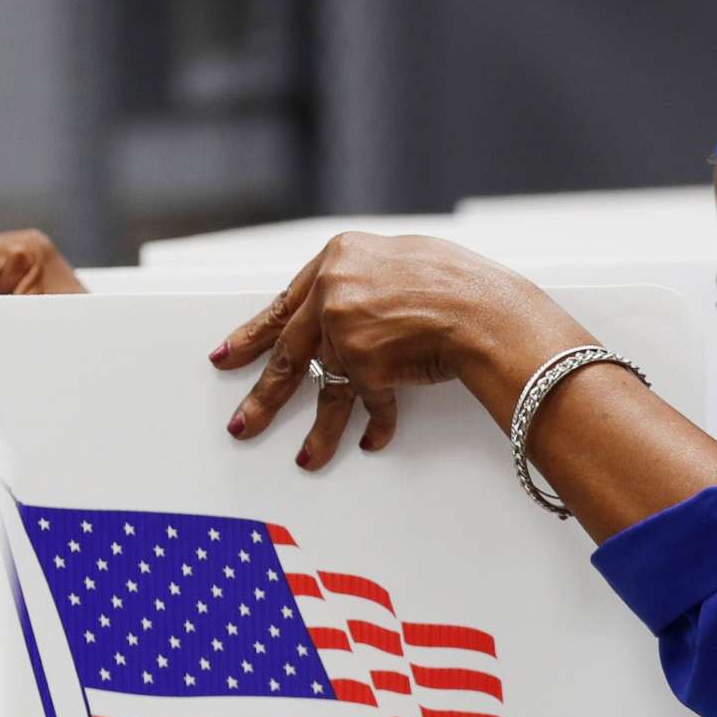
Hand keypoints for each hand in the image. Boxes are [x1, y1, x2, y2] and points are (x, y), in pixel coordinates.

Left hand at [207, 233, 591, 467]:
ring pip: (324, 388)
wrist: (486, 308)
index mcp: (337, 257)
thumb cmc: (459, 283)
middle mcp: (333, 291)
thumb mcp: (403, 259)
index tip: (230, 354)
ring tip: (305, 458)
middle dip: (265, 393)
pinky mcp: (365, 362)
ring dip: (317, 432)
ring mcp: (345, 328)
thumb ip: (365, 279)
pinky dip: (376, 425)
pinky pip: (369, 403)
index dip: (256, 333)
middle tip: (244, 422)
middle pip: (287, 351)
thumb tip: (352, 303)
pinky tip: (372, 442)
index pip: (284, 304)